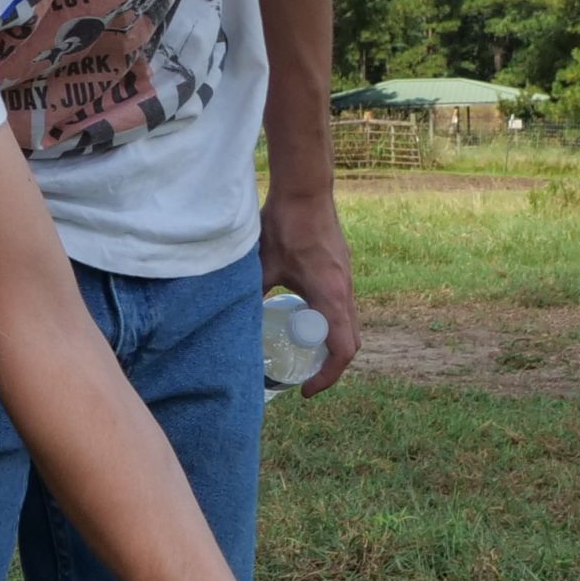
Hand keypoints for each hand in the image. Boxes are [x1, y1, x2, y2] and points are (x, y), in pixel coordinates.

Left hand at [259, 185, 358, 391]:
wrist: (305, 190)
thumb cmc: (285, 225)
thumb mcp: (261, 266)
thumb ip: (250, 294)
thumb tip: (229, 320)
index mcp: (331, 296)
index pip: (342, 350)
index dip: (328, 377)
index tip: (306, 390)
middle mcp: (346, 291)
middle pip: (350, 342)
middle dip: (330, 366)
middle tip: (304, 377)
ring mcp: (347, 280)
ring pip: (348, 324)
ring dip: (330, 343)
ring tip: (302, 352)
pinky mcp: (342, 269)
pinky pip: (342, 307)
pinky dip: (329, 323)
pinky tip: (303, 318)